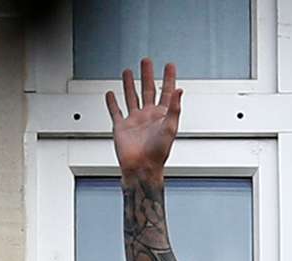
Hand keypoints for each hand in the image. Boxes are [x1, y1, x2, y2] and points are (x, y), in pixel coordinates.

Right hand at [106, 59, 181, 179]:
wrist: (141, 168)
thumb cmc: (157, 153)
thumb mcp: (170, 128)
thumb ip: (174, 108)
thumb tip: (180, 90)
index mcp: (161, 115)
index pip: (166, 91)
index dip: (168, 78)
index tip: (169, 65)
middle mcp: (148, 116)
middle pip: (147, 89)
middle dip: (147, 75)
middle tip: (146, 62)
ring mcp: (134, 121)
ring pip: (131, 97)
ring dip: (130, 84)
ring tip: (128, 72)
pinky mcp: (121, 127)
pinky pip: (115, 111)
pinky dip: (112, 103)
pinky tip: (110, 94)